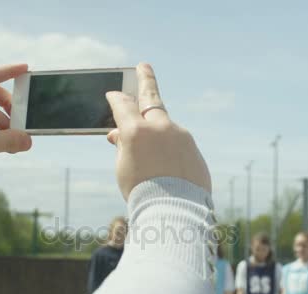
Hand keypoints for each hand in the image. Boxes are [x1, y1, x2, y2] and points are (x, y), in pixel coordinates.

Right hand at [105, 63, 210, 198]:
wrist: (176, 213)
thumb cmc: (142, 192)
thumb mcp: (123, 169)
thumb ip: (122, 146)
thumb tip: (117, 134)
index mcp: (136, 132)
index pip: (123, 104)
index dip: (116, 99)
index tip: (113, 94)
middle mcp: (160, 128)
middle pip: (151, 98)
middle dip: (146, 81)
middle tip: (143, 67)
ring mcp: (181, 136)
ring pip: (165, 128)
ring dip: (157, 135)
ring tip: (150, 159)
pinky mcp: (194, 150)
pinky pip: (178, 146)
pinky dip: (170, 153)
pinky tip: (166, 171)